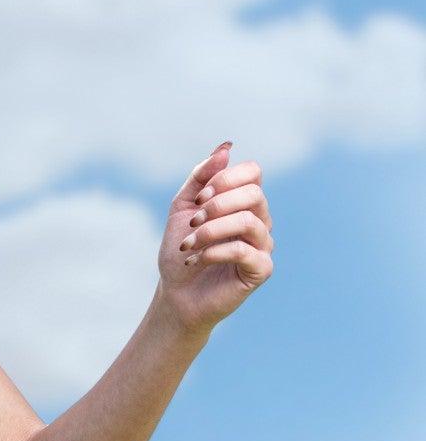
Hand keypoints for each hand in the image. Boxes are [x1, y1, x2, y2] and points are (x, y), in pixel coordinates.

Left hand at [155, 141, 273, 334]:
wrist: (176, 293)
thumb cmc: (181, 250)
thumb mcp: (183, 207)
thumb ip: (201, 177)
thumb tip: (227, 147)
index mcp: (244, 203)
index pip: (253, 172)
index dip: (226, 179)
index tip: (200, 197)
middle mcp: (259, 220)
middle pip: (254, 194)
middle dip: (217, 204)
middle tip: (192, 222)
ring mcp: (263, 245)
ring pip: (248, 221)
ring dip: (210, 230)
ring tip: (189, 245)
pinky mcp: (261, 269)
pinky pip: (244, 249)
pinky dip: (214, 251)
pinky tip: (196, 260)